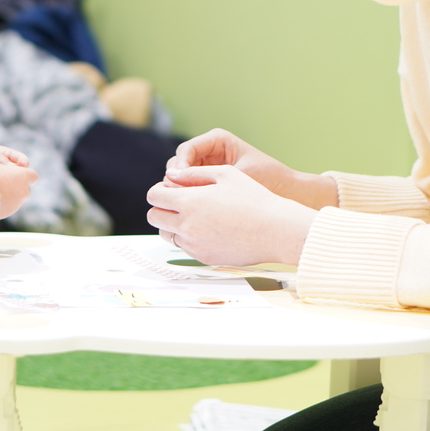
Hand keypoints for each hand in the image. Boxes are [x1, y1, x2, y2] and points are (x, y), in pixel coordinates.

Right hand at [0, 161, 37, 219]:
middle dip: (19, 186)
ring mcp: (18, 203)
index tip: (17, 174)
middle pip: (26, 189)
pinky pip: (9, 205)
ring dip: (11, 195)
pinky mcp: (9, 211)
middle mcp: (24, 191)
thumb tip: (15, 168)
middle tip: (6, 182)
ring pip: (17, 198)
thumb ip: (11, 167)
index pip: (33, 176)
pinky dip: (4, 203)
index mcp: (25, 176)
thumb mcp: (0, 163)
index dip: (25, 175)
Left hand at [146, 165, 316, 266]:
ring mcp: (194, 244)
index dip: (160, 190)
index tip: (171, 188)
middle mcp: (187, 225)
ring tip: (193, 215)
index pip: (154, 196)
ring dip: (172, 223)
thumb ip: (193, 173)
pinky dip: (188, 237)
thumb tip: (171, 175)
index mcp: (190, 201)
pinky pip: (184, 247)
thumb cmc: (254, 199)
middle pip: (154, 216)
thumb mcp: (225, 174)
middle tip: (179, 202)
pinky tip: (207, 228)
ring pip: (166, 234)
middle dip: (162, 207)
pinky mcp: (204, 257)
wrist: (275, 230)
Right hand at [167, 129, 336, 208]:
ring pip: (182, 178)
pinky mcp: (210, 183)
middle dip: (176, 180)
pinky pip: (192, 189)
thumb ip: (207, 177)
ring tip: (185, 206)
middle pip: (179, 163)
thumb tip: (174, 181)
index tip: (179, 183)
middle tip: (178, 198)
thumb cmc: (269, 178)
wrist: (288, 192)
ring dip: (181, 191)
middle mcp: (210, 151)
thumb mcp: (237, 174)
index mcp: (217, 140)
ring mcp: (208, 167)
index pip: (186, 150)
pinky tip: (192, 211)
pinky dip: (189, 198)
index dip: (179, 167)